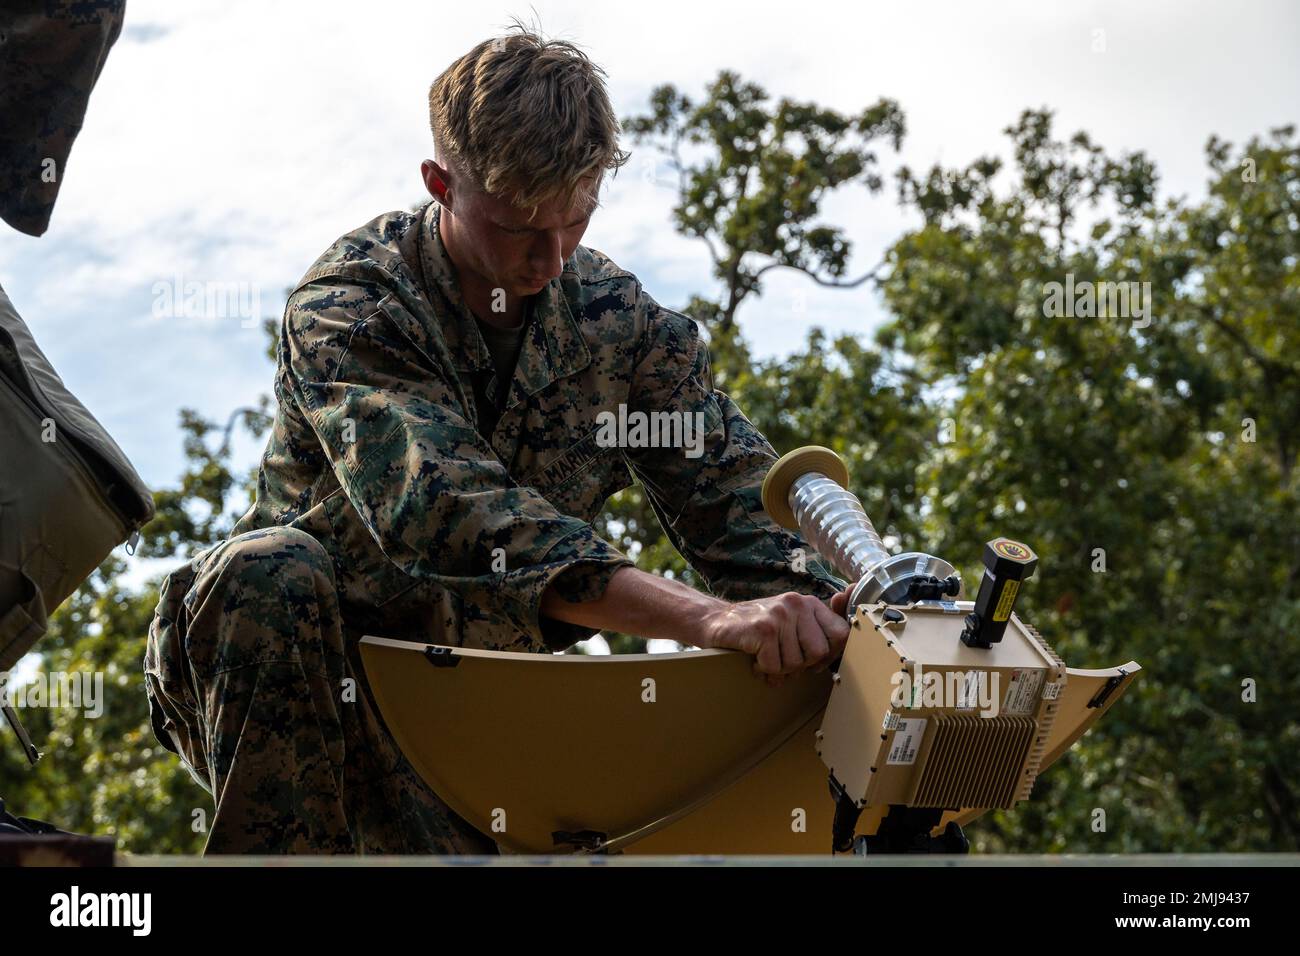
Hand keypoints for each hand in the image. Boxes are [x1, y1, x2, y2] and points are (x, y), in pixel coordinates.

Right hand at [701, 587, 852, 686]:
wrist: (715, 621)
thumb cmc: (756, 628)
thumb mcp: (789, 623)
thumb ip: (814, 632)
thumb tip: (838, 653)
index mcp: (808, 603)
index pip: (841, 633)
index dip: (829, 654)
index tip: (813, 661)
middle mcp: (797, 604)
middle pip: (819, 653)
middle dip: (800, 665)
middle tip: (782, 660)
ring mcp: (780, 615)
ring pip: (796, 663)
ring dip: (778, 669)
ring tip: (765, 658)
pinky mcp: (764, 629)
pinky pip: (775, 666)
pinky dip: (763, 669)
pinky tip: (754, 659)